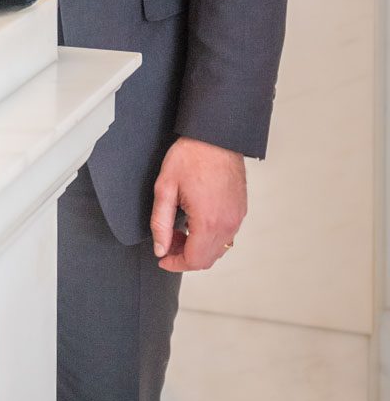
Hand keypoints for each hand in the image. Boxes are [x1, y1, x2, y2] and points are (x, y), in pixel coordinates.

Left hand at [150, 136, 246, 272]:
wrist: (215, 137)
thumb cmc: (191, 156)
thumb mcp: (165, 188)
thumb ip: (161, 223)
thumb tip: (160, 248)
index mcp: (208, 221)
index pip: (194, 261)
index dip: (175, 264)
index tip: (162, 257)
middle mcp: (227, 224)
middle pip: (207, 259)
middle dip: (184, 256)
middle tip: (168, 240)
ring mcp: (236, 218)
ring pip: (218, 249)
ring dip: (197, 248)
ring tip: (179, 230)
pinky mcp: (240, 210)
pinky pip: (226, 235)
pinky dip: (210, 237)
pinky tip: (195, 222)